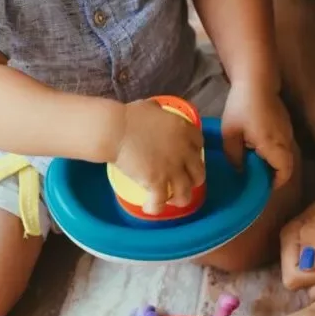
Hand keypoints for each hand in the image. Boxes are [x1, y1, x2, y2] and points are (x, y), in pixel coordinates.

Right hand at [114, 100, 204, 214]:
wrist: (115, 130)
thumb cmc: (129, 116)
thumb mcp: (150, 107)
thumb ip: (159, 112)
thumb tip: (157, 111)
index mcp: (184, 130)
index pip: (200, 145)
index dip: (194, 153)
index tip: (187, 158)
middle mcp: (184, 151)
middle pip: (199, 173)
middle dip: (193, 179)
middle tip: (182, 181)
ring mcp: (172, 169)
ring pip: (185, 192)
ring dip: (180, 198)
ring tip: (170, 200)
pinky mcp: (158, 182)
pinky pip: (161, 201)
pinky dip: (156, 207)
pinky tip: (150, 208)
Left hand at [221, 82, 294, 187]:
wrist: (256, 80)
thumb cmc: (242, 107)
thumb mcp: (230, 133)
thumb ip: (234, 155)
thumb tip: (239, 170)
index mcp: (274, 146)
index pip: (284, 173)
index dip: (275, 183)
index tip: (261, 186)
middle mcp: (286, 141)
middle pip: (285, 165)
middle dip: (272, 173)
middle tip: (254, 175)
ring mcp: (288, 131)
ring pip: (284, 154)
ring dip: (271, 160)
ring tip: (252, 160)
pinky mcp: (285, 123)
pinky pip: (281, 143)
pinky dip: (272, 149)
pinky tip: (255, 144)